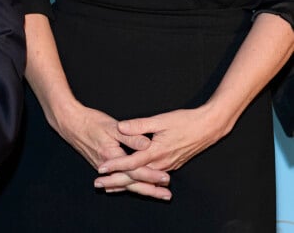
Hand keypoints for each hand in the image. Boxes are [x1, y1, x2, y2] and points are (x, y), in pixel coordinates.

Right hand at [58, 103, 171, 199]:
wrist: (70, 122)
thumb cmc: (90, 121)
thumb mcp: (111, 125)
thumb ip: (130, 136)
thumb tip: (147, 144)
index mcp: (112, 156)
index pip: (136, 170)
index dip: (151, 175)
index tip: (165, 179)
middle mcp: (108, 166)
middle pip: (132, 183)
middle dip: (150, 189)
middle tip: (166, 194)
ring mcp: (103, 168)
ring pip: (125, 183)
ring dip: (141, 189)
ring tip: (156, 193)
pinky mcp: (100, 165)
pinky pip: (117, 180)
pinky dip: (126, 186)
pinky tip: (131, 189)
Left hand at [97, 106, 225, 176]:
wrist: (208, 128)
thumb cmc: (185, 121)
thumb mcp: (161, 120)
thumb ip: (140, 126)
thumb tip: (121, 127)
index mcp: (156, 152)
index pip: (131, 162)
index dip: (114, 166)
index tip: (100, 169)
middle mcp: (161, 164)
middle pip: (134, 177)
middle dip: (115, 181)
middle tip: (98, 184)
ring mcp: (167, 166)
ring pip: (143, 179)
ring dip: (126, 183)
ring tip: (109, 187)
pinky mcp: (171, 165)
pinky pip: (151, 177)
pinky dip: (139, 180)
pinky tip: (133, 181)